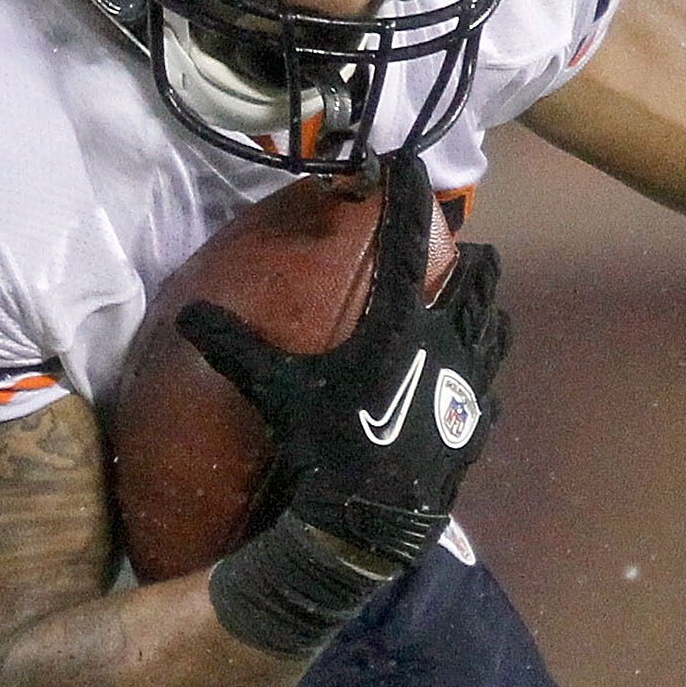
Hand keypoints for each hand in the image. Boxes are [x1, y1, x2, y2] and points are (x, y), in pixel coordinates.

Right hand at [179, 149, 510, 573]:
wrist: (369, 525)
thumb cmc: (325, 448)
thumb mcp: (275, 394)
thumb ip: (235, 349)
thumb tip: (188, 318)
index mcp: (402, 324)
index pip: (410, 240)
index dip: (410, 193)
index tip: (407, 161)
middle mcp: (448, 344)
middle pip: (478, 278)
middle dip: (469, 257)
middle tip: (456, 252)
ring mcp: (471, 387)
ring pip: (497, 325)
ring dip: (486, 307)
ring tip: (475, 302)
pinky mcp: (477, 426)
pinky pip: (491, 386)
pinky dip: (483, 372)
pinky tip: (472, 379)